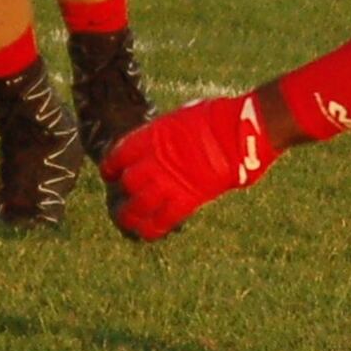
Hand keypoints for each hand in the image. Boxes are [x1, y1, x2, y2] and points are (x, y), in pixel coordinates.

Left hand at [102, 92, 277, 241]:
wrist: (238, 132)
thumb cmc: (218, 117)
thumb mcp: (183, 116)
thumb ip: (169, 132)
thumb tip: (171, 140)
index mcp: (151, 137)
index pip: (119, 155)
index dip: (112, 166)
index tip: (113, 173)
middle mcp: (154, 161)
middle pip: (127, 183)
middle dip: (122, 193)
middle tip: (121, 200)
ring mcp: (169, 182)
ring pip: (138, 206)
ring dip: (130, 217)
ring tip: (129, 222)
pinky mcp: (187, 199)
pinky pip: (163, 221)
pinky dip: (154, 230)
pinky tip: (150, 234)